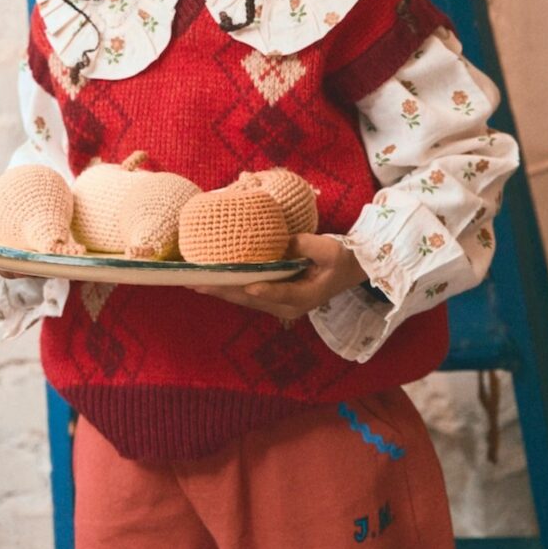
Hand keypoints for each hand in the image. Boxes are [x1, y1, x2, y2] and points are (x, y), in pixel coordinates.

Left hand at [189, 231, 369, 321]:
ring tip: (196, 284)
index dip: (262, 289)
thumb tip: (282, 242)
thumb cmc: (341, 259)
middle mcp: (288, 306)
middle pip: (251, 299)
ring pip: (246, 300)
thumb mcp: (329, 250)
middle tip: (198, 284)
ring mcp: (280, 305)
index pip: (279, 293)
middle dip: (224, 291)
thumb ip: (306, 245)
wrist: (350, 269)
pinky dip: (231, 289)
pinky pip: (249, 296)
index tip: (246, 284)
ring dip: (222, 291)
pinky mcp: (275, 298)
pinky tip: (214, 282)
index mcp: (304, 297)